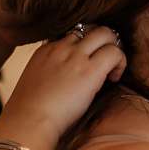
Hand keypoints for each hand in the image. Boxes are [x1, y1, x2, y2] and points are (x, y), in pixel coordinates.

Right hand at [0, 26, 123, 145]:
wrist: (28, 122)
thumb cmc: (28, 114)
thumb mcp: (33, 85)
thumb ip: (49, 76)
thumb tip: (63, 84)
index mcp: (45, 51)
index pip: (71, 36)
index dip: (84, 48)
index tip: (87, 65)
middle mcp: (60, 48)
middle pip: (89, 27)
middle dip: (102, 41)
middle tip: (105, 62)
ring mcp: (75, 56)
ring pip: (105, 33)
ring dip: (113, 49)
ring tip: (111, 70)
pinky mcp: (89, 70)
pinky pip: (114, 52)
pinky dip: (120, 62)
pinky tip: (114, 79)